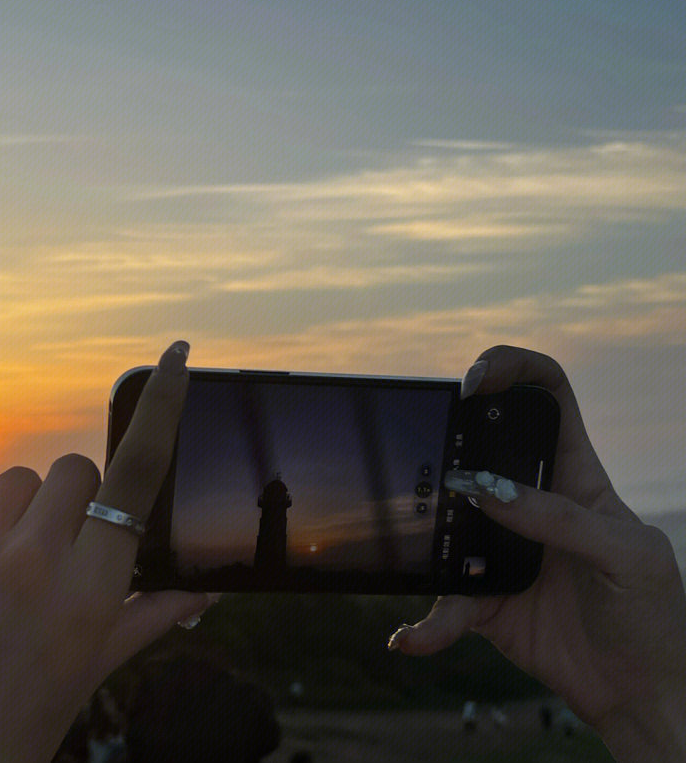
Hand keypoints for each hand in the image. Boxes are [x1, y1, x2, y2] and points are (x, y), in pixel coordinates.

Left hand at [0, 342, 208, 762]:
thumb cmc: (22, 722)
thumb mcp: (93, 669)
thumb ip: (151, 616)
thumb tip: (206, 589)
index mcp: (91, 591)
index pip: (137, 474)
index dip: (163, 410)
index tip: (176, 356)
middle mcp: (31, 561)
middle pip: (72, 470)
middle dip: (74, 502)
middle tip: (57, 553)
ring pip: (13, 484)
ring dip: (17, 517)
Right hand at [388, 346, 685, 761]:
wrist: (638, 694)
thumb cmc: (652, 616)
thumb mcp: (628, 556)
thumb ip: (562, 518)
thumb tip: (485, 490)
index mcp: (576, 476)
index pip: (546, 397)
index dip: (513, 370)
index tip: (475, 383)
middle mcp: (531, 503)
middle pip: (478, 445)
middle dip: (446, 436)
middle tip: (430, 455)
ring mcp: (500, 547)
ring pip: (446, 520)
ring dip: (423, 535)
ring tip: (417, 553)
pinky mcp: (481, 597)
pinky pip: (441, 602)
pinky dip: (424, 623)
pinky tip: (412, 639)